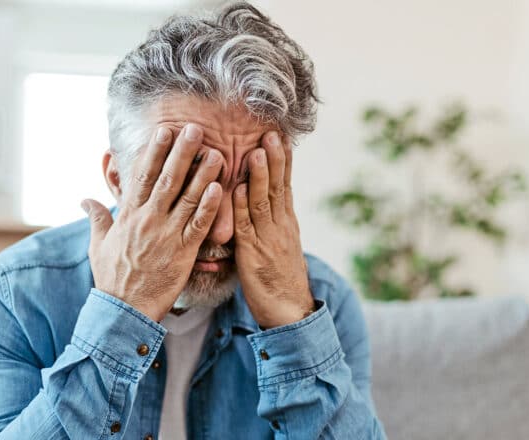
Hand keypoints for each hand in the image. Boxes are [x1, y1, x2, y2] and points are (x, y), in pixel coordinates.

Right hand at [82, 124, 222, 321]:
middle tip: (195, 129)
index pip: (142, 176)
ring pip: (187, 199)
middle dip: (182, 153)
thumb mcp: (98, 245)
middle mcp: (148, 220)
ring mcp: (167, 235)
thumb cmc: (112, 277)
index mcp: (129, 216)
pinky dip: (209, 207)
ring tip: (215, 153)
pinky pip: (198, 226)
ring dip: (202, 174)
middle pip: (167, 179)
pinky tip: (220, 189)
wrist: (124, 310)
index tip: (165, 132)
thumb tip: (85, 200)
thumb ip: (97, 218)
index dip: (154, 152)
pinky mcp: (183, 253)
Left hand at [233, 131, 313, 328]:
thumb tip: (262, 200)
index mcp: (286, 222)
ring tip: (257, 152)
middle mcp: (280, 226)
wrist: (290, 311)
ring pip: (263, 202)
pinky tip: (238, 189)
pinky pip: (246, 227)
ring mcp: (268, 239)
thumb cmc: (280, 278)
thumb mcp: (280, 244)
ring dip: (260, 177)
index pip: (285, 184)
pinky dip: (242, 207)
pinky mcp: (253, 254)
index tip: (280, 136)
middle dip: (274, 159)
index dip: (283, 160)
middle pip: (278, 186)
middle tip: (271, 133)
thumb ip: (271, 221)